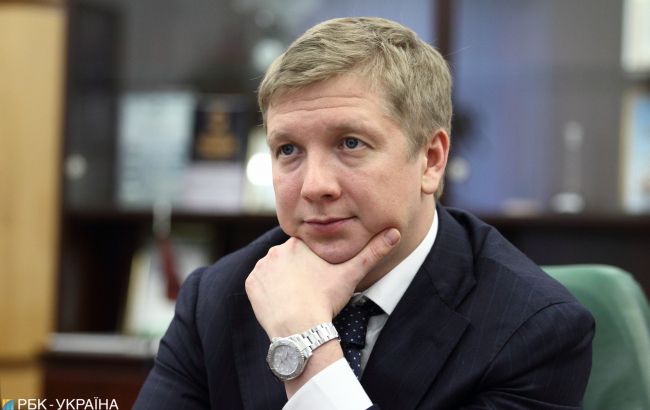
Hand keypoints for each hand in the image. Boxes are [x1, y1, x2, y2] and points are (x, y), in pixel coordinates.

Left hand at [245, 228, 400, 337]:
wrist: (300, 327)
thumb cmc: (326, 299)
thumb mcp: (352, 273)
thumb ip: (373, 251)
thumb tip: (395, 232)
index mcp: (300, 243)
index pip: (306, 249)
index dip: (314, 265)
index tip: (319, 279)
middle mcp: (276, 249)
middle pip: (288, 259)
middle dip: (297, 272)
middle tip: (309, 291)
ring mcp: (261, 267)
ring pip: (273, 270)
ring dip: (281, 280)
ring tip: (295, 297)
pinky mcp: (250, 284)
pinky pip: (258, 284)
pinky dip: (267, 292)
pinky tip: (281, 302)